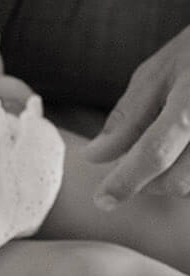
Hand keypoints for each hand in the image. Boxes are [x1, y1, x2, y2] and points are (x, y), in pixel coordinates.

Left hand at [85, 25, 189, 205]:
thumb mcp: (158, 74)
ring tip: (159, 155)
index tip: (102, 200)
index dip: (125, 182)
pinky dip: (187, 171)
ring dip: (171, 180)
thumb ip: (128, 118)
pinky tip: (180, 153)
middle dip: (148, 183)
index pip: (154, 153)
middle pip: (179, 181)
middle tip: (131, 168)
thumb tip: (94, 157)